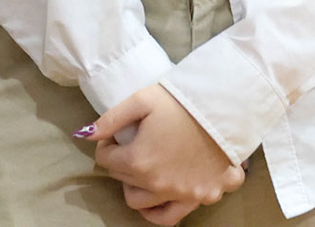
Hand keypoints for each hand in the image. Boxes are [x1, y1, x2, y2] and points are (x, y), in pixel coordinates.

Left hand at [83, 85, 243, 223]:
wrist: (228, 104)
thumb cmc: (185, 99)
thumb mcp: (144, 99)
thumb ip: (111, 119)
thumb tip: (85, 134)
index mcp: (139, 161)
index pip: (107, 160)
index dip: (109, 145)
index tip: (117, 135)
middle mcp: (157, 184)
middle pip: (124, 182)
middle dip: (123, 164)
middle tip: (133, 146)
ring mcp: (182, 194)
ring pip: (144, 205)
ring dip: (139, 190)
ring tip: (145, 172)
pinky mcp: (204, 195)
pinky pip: (177, 215)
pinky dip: (166, 209)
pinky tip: (164, 195)